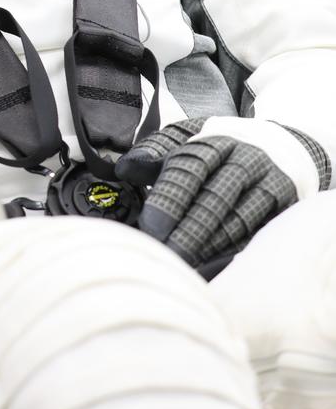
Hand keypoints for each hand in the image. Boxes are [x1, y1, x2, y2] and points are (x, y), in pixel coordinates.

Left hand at [115, 118, 296, 269]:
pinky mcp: (286, 208)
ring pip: (239, 219)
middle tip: (166, 254)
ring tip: (186, 267)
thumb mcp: (187, 140)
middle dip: (189, 229)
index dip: (170, 197)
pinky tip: (214, 268)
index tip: (151, 226)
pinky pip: (260, 234)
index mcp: (214, 141)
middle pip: (215, 196)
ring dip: (211, 246)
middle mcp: (244, 159)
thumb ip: (156, 153)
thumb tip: (123, 169)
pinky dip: (236, 252)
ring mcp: (268, 183)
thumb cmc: (218, 152)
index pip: (190, 166)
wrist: (278, 149)